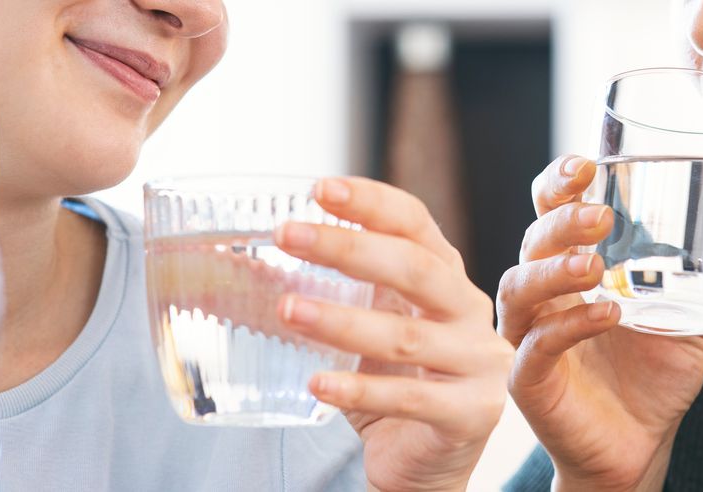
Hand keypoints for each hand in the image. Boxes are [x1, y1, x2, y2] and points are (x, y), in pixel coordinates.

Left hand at [274, 177, 513, 491]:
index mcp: (446, 278)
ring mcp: (477, 363)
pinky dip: (360, 390)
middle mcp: (469, 312)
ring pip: (407, 337)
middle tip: (286, 235)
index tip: (319, 189)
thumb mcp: (355, 332)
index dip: (370, 203)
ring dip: (342, 321)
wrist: (426, 465)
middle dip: (348, 249)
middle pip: (414, 268)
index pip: (415, 224)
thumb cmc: (391, 386)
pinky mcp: (470, 413)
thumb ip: (312, 296)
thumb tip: (225, 268)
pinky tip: (318, 384)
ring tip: (287, 310)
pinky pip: (411, 399)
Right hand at [497, 155, 702, 490]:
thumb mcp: (694, 324)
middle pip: (532, 239)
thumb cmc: (653, 374)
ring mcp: (529, 334)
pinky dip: (568, 326)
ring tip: (595, 265)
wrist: (640, 444)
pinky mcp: (529, 378)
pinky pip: (536, 345)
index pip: (551, 210)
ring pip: (519, 286)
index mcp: (572, 266)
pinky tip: (606, 316)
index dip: (559, 182)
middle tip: (600, 215)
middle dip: (560, 220)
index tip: (587, 164)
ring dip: (554, 269)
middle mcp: (544, 293)